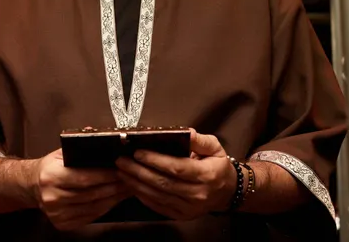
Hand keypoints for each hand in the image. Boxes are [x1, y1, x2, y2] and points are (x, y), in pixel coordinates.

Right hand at [33, 148, 128, 230]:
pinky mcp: (62, 224)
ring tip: (125, 190)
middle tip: (129, 180)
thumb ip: (78, 147)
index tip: (121, 170)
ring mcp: (57, 213)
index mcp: (51, 176)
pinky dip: (104, 209)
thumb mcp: (60, 154)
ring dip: (113, 199)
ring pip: (93, 207)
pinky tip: (113, 200)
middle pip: (91, 194)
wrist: (32, 186)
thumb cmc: (50, 168)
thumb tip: (97, 135)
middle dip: (114, 187)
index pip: (84, 178)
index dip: (105, 175)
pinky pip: (89, 217)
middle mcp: (52, 197)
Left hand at [115, 129, 236, 219]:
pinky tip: (132, 186)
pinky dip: (143, 196)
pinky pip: (159, 206)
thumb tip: (186, 132)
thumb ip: (199, 140)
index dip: (156, 161)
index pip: (177, 167)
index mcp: (206, 175)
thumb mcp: (215, 147)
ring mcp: (189, 208)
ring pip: (158, 195)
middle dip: (139, 171)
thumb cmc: (218, 166)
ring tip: (121, 172)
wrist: (227, 192)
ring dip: (137, 184)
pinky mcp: (182, 216)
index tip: (138, 152)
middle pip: (163, 183)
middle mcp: (198, 194)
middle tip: (121, 161)